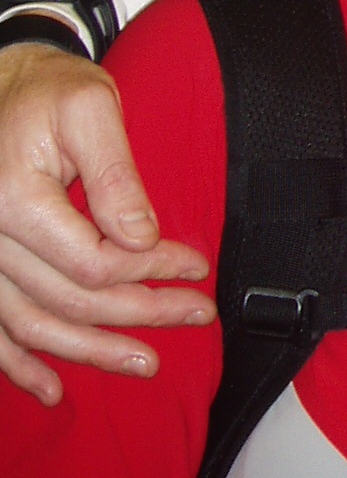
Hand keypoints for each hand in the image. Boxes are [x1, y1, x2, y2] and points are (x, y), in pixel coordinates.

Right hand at [0, 43, 213, 404]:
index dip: (150, 272)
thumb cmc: (48, 92)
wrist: (3, 87)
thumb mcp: (91, 108)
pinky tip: (51, 390)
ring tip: (144, 363)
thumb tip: (143, 236)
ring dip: (89, 352)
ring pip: (32, 326)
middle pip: (70, 300)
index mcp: (15, 200)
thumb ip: (115, 174)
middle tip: (196, 315)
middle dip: (138, 313)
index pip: (93, 261)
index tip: (195, 267)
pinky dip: (18, 365)